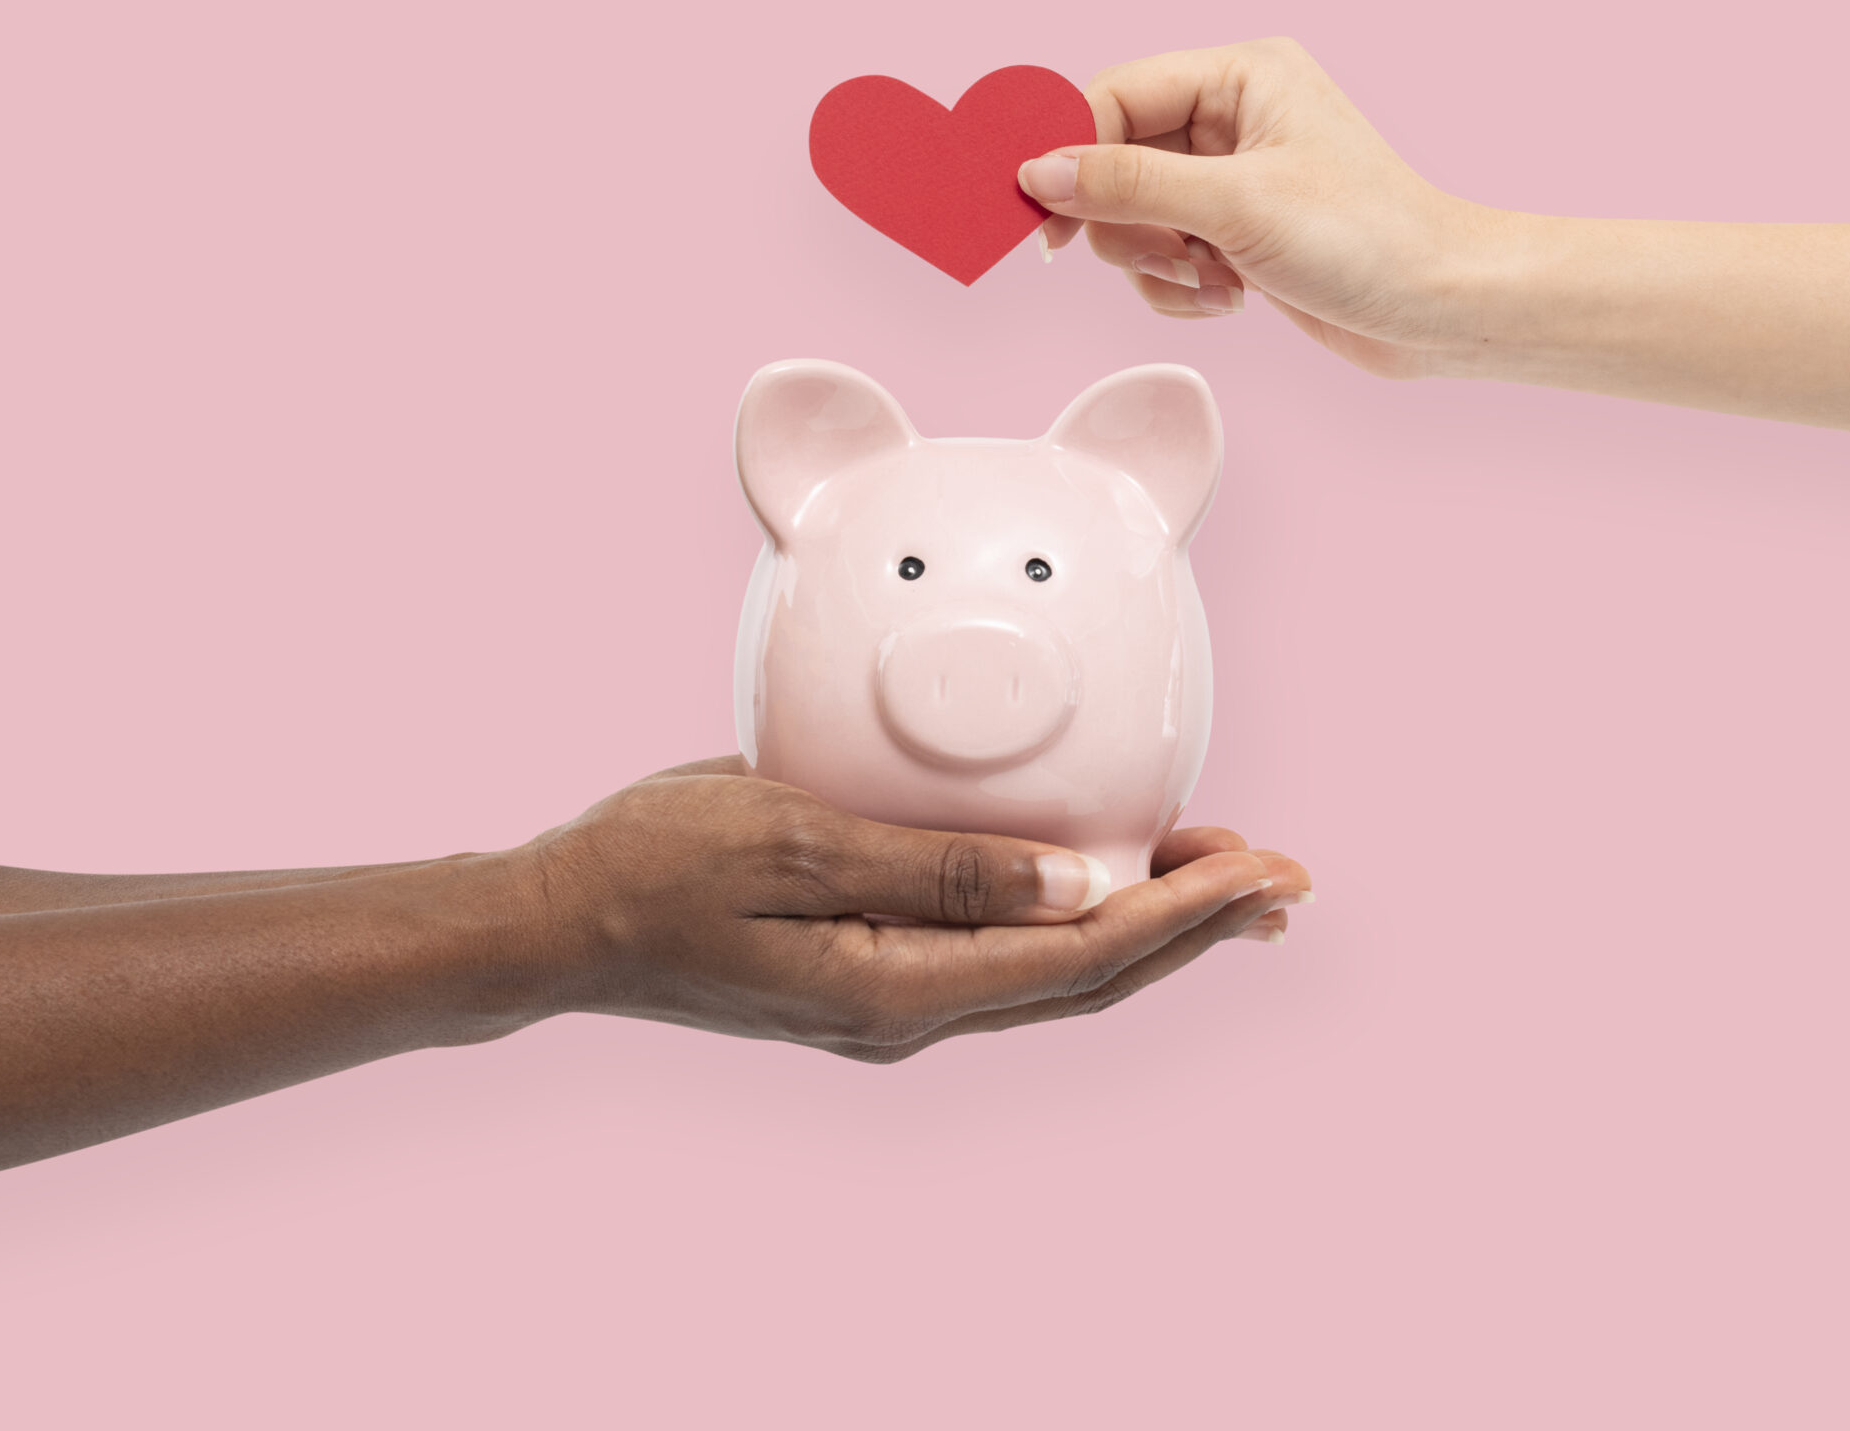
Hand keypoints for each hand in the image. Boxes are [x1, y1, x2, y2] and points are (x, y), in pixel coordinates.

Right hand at [513, 758, 1310, 1062]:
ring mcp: (893, 998)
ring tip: (1227, 877)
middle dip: (1196, 928)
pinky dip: (1074, 914)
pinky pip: (1004, 949)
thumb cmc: (657, 865)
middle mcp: (913, 1010)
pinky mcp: (874, 968)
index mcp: (901, 987)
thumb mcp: (793, 840)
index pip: (1084, 957)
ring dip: (1146, 923)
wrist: (562, 922)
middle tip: (1288, 878)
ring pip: (1055, 970)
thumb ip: (937, 865)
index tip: (1269, 867)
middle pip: (1091, 978)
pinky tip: (1100, 874)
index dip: (1187, 914)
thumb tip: (1078, 885)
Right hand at [1021, 37, 1484, 377]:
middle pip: (1114, 161)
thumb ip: (1127, 184)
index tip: (1038, 211)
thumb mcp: (1235, 205)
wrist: (1442, 309)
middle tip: (1168, 256)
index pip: (1114, 96)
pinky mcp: (1237, 231)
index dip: (1069, 152)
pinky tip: (1233, 297)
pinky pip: (1163, 254)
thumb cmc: (1368, 240)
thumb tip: (1039, 172)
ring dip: (1158, 263)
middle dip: (1130, 224)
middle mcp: (1233, 117)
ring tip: (1215, 280)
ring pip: (1132, 217)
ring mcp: (1233, 177)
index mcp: (1240, 75)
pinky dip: (1182, 285)